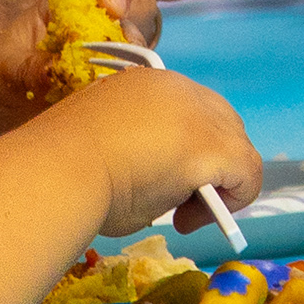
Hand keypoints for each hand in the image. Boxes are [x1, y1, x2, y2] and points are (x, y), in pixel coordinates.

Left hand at [0, 0, 157, 154]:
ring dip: (130, 74)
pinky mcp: (103, 101)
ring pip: (134, 62)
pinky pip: (128, 96)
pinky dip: (126, 101)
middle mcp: (86, 35)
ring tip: (106, 94)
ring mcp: (98, 69)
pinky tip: (111, 113)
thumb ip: (27, 69)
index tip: (113, 6)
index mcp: (57, 11)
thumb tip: (57, 70)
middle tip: (116, 63)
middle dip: (127, 39)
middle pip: (124, 24)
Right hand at [13, 66, 261, 240]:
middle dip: (210, 164)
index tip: (158, 178)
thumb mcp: (104, 146)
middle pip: (222, 124)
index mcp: (146, 83)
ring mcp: (200, 114)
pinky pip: (246, 175)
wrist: (57, 170)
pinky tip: (192, 220)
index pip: (188, 111)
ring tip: (184, 216)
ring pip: (236, 150)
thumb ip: (137, 152)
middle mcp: (178, 88)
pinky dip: (231, 200)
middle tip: (178, 203)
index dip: (183, 149)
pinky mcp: (215, 147)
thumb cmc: (64, 166)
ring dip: (218, 185)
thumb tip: (158, 181)